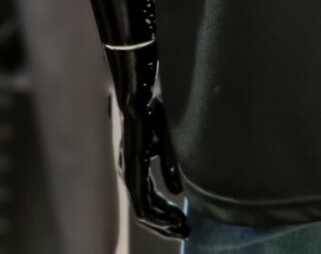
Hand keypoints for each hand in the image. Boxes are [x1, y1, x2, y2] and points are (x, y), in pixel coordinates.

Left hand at [120, 95, 188, 238]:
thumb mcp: (166, 142)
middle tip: (185, 233)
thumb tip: (176, 191)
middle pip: (144, 210)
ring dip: (162, 222)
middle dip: (165, 224)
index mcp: (136, 168)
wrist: (141, 95)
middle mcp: (129, 173)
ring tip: (181, 229)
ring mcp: (128, 172)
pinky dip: (158, 212)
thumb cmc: (154, 113)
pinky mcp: (132, 168)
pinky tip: (172, 217)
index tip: (183, 224)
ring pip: (142, 209)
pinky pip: (142, 199)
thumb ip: (170, 166)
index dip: (164, 215)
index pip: (148, 201)